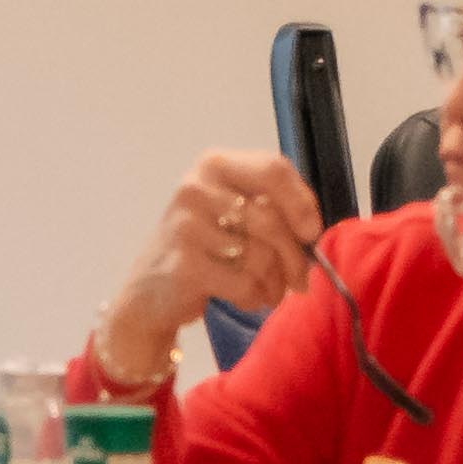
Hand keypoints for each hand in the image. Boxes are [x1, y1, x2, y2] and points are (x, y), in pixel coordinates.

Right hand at [93, 151, 322, 389]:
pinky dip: (253, 297)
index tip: (311, 232)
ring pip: (261, 255)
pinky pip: (244, 283)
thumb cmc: (204, 248)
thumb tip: (312, 232)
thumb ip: (271, 205)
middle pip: (271, 219)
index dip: (302, 202)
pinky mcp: (184, 264)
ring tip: (268, 291)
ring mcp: (186, 225)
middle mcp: (195, 187)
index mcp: (213, 165)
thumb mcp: (232, 211)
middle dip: (294, 257)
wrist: (150, 290)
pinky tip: (244, 298)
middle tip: (299, 281)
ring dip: (275, 283)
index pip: (273, 169)